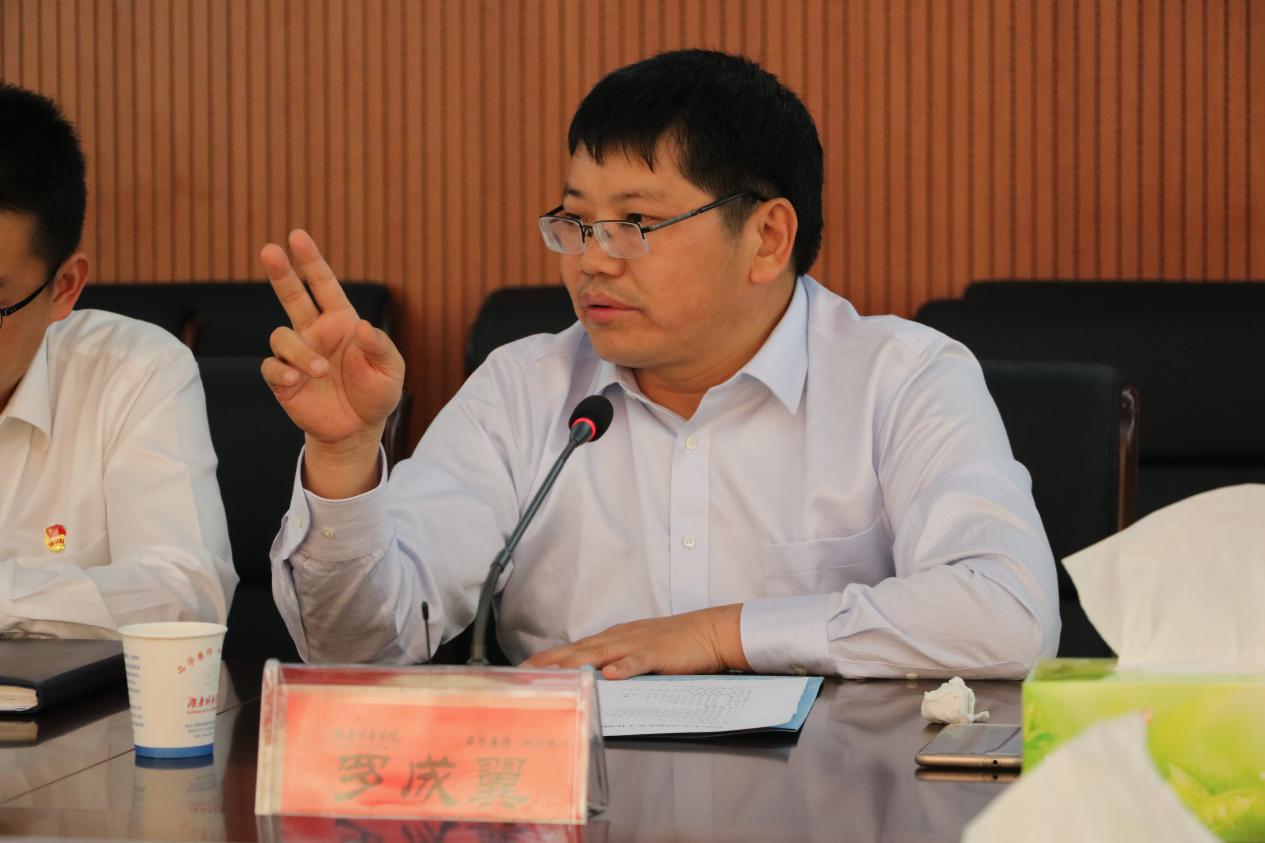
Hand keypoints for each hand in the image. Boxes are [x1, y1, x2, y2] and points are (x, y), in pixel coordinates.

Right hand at [259, 230, 404, 495]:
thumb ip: (380, 346)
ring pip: (281, 336)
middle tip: (269, 250)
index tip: (297, 236)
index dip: (311, 261)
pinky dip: (281, 370)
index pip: (323, 285)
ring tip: (321, 372)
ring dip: (300, 352)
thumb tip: (362, 327)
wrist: (358, 430)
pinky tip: (294, 379)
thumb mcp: (391, 370)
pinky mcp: (283, 380)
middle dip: (281, 273)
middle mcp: (315, 332)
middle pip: (291, 296)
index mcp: (341, 322)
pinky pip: (271, 366)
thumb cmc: (376, 394)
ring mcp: (297, 355)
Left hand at [520, 605, 751, 678]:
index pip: (577, 648)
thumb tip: (594, 676)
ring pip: (602, 653)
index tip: (526, 668)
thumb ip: (618, 660)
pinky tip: (609, 675)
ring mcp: (639, 644)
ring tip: (554, 673)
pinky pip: (639, 662)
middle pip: (581, 649)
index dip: (551, 658)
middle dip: (552, 661)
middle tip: (526, 672)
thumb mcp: (641, 649)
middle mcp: (622, 638)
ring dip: (576, 662)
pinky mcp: (659, 654)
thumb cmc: (677, 642)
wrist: (710, 631)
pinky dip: (623, 668)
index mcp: (617, 638)